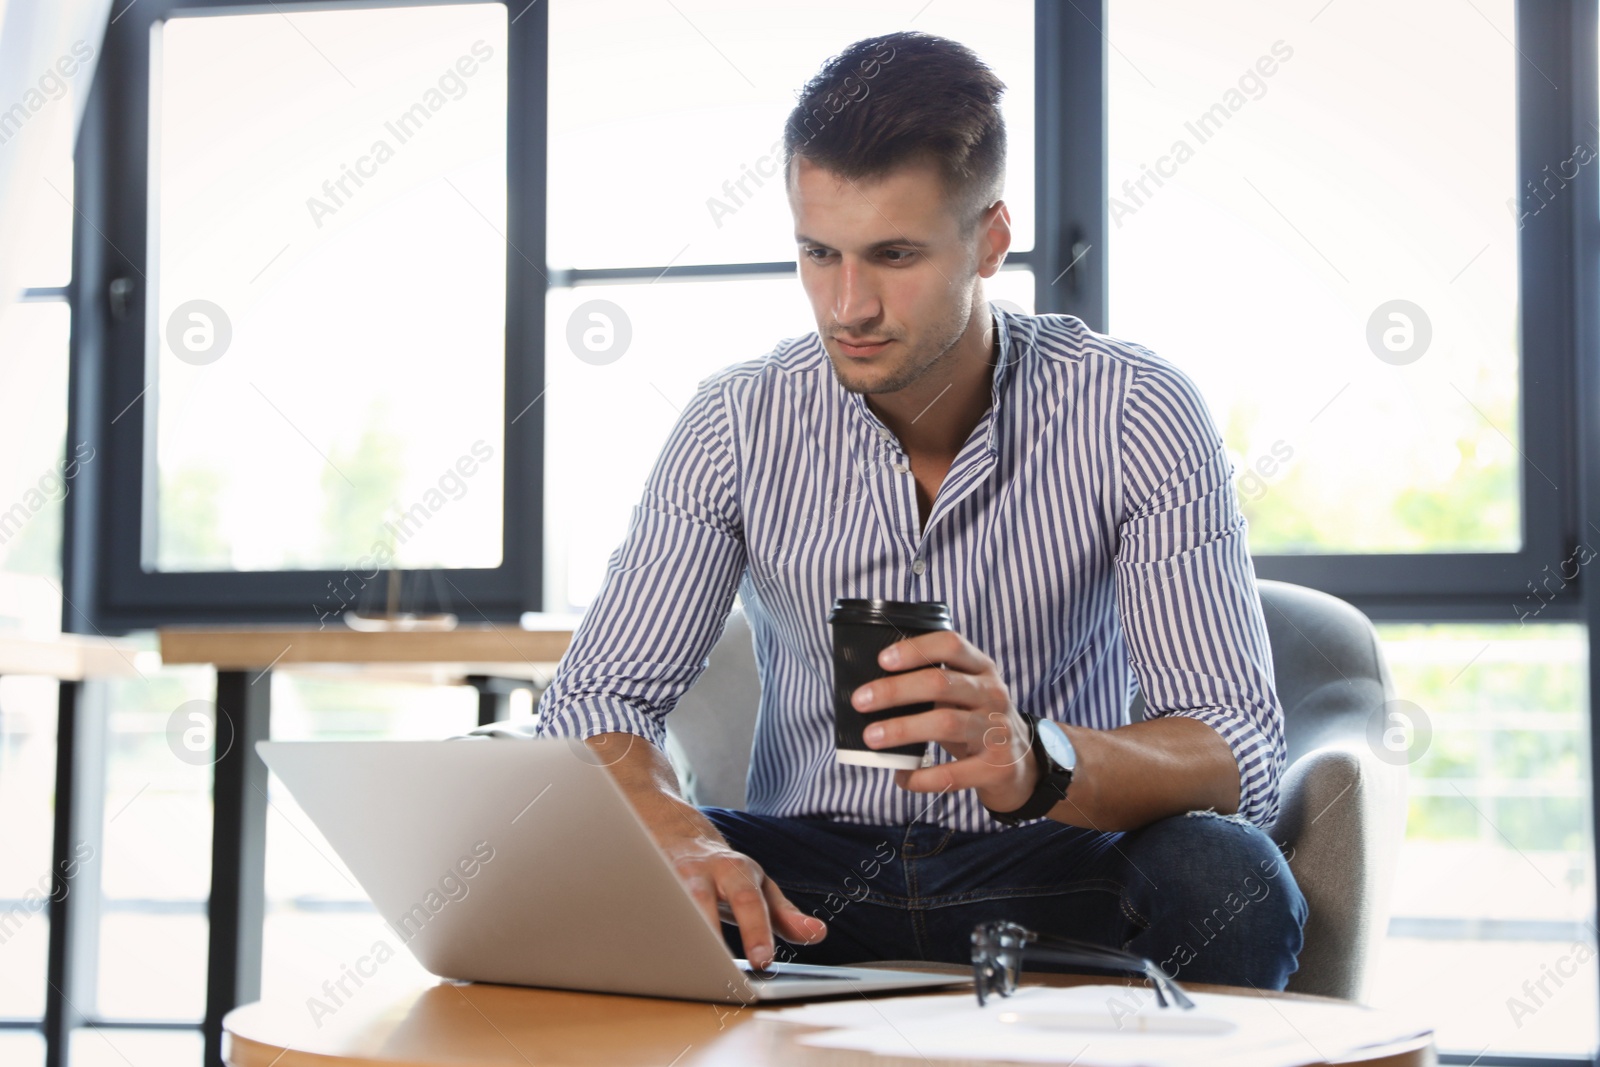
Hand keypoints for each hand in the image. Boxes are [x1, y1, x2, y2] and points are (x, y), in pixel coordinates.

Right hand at [657, 826, 826, 968]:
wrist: (677, 834)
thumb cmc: (725, 872)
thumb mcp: (760, 888)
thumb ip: (786, 915)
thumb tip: (818, 934)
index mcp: (735, 871)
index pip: (749, 901)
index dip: (756, 931)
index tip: (763, 961)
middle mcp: (700, 870)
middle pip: (701, 900)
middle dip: (708, 934)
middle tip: (719, 972)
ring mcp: (667, 876)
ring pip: (667, 904)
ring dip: (673, 934)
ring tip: (684, 969)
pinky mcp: (643, 885)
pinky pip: (642, 909)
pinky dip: (646, 932)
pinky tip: (651, 957)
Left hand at [854, 629, 1039, 812]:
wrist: (1021, 765)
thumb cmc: (977, 721)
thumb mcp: (966, 693)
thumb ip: (934, 683)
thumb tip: (871, 688)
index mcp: (982, 669)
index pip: (951, 645)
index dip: (915, 650)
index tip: (882, 660)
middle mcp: (993, 694)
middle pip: (940, 683)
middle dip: (895, 690)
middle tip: (860, 700)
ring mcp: (998, 730)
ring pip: (945, 723)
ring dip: (902, 729)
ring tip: (871, 737)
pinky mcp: (996, 767)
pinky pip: (953, 773)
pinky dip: (922, 776)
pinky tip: (901, 777)